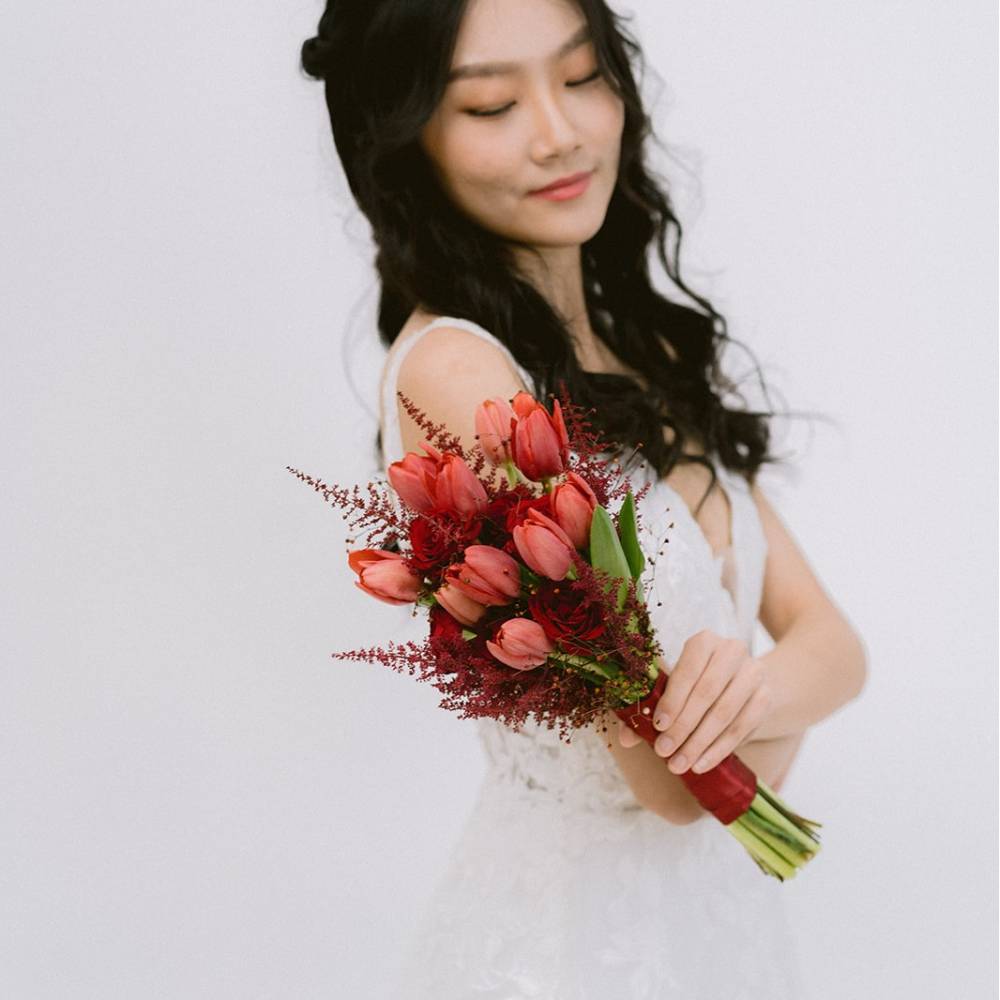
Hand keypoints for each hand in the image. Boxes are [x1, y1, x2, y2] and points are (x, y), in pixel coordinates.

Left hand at [616, 630, 772, 774]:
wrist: (744, 682)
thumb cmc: (699, 683)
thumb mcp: (676, 688)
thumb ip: (651, 708)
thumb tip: (625, 739)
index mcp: (704, 641)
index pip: (687, 671)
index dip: (672, 700)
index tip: (657, 726)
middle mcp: (732, 651)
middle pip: (706, 693)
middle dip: (683, 727)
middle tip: (664, 752)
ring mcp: (753, 673)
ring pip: (724, 714)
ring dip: (699, 743)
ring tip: (678, 764)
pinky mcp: (766, 697)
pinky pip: (742, 728)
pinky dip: (719, 749)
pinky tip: (701, 764)